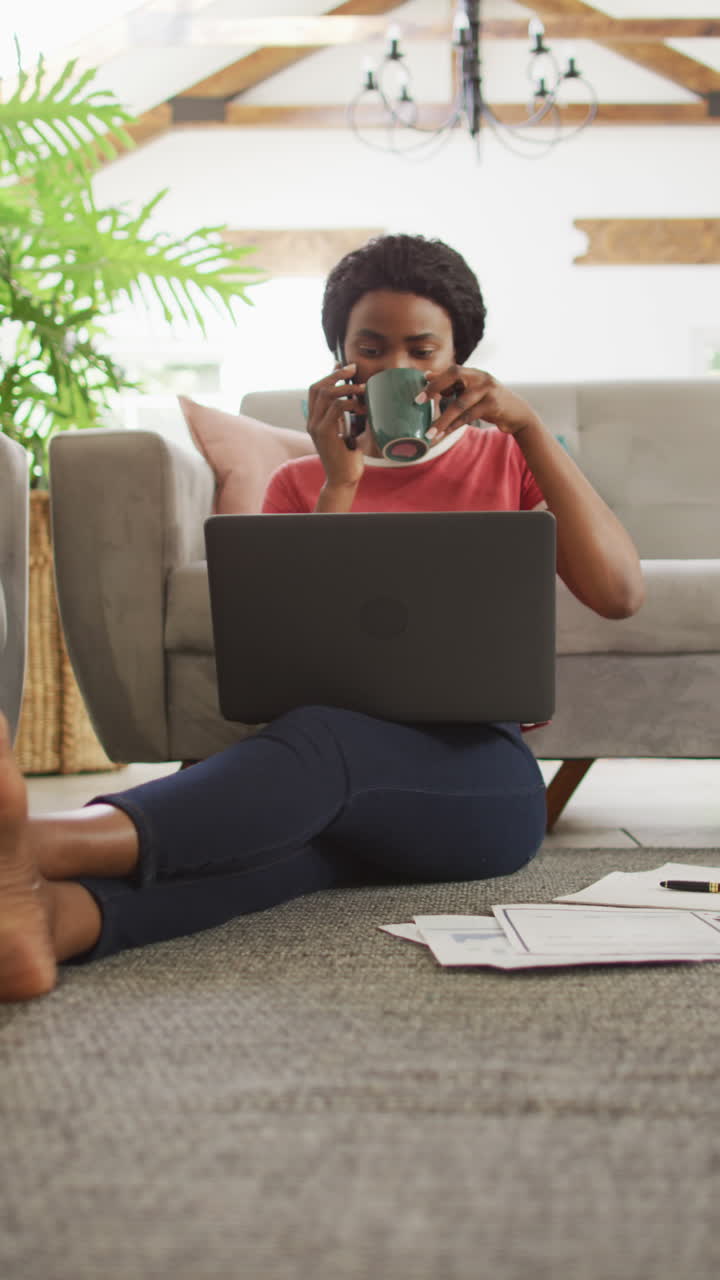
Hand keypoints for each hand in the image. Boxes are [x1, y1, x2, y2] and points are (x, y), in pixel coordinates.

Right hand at [306, 363, 366, 488]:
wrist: (344, 478)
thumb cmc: (349, 457)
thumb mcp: (350, 431)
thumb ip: (350, 416)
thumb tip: (363, 399)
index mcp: (315, 419)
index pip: (316, 390)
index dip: (329, 375)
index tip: (343, 365)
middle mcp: (312, 421)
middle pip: (317, 387)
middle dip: (336, 375)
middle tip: (353, 369)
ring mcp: (315, 426)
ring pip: (325, 394)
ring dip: (345, 386)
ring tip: (362, 387)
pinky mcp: (324, 433)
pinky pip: (335, 408)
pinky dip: (349, 402)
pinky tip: (360, 406)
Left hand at [416, 366, 541, 444]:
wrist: (517, 414)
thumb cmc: (489, 402)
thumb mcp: (472, 391)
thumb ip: (453, 385)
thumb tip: (427, 376)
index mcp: (474, 372)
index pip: (451, 369)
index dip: (435, 379)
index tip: (420, 391)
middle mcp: (481, 377)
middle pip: (454, 375)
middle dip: (435, 388)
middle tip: (418, 402)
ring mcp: (488, 390)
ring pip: (459, 404)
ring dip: (442, 420)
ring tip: (430, 433)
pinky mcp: (493, 405)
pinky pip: (468, 416)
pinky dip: (454, 426)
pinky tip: (444, 434)